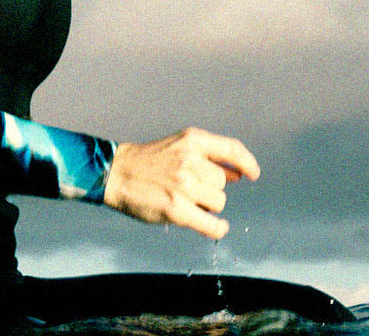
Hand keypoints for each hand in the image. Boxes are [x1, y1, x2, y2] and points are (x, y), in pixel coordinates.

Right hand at [102, 127, 260, 238]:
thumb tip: (237, 174)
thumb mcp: (179, 146)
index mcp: (193, 140)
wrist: (116, 173)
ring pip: (218, 202)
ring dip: (206, 205)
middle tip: (188, 188)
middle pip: (222, 182)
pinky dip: (217, 228)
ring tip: (184, 200)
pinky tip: (218, 227)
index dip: (247, 163)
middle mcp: (190, 161)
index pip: (232, 150)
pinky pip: (211, 224)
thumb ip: (208, 157)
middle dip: (210, 188)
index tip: (253, 174)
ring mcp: (184, 186)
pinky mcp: (177, 210)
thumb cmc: (148, 162)